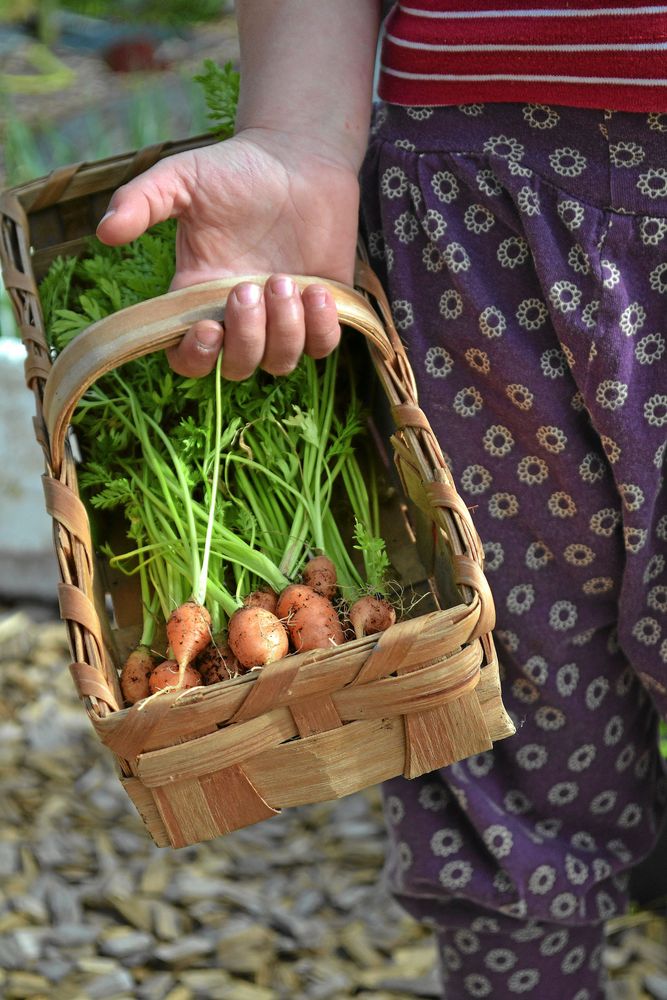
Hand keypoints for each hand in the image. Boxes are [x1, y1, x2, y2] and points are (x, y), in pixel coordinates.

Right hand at [96, 129, 360, 378]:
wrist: (300, 156)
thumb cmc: (237, 169)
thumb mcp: (183, 177)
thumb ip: (142, 201)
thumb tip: (105, 231)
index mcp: (201, 297)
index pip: (189, 358)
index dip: (196, 357)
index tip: (208, 328)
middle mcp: (240, 318)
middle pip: (238, 367)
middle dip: (246, 335)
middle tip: (252, 286)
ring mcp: (282, 319)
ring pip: (279, 363)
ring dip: (284, 330)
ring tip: (286, 280)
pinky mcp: (320, 313)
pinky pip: (322, 348)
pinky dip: (321, 329)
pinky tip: (318, 291)